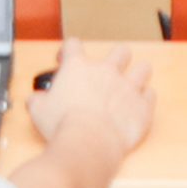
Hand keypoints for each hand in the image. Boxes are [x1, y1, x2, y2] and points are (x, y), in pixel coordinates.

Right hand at [28, 42, 154, 154]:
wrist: (89, 142)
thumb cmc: (64, 126)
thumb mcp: (38, 111)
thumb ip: (37, 99)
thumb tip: (35, 99)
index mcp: (78, 68)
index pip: (73, 45)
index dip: (68, 50)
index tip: (65, 58)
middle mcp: (106, 71)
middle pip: (120, 51)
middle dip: (117, 57)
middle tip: (111, 69)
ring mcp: (127, 86)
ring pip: (142, 68)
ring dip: (138, 75)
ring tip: (132, 84)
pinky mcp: (142, 105)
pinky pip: (150, 95)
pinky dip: (146, 99)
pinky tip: (139, 105)